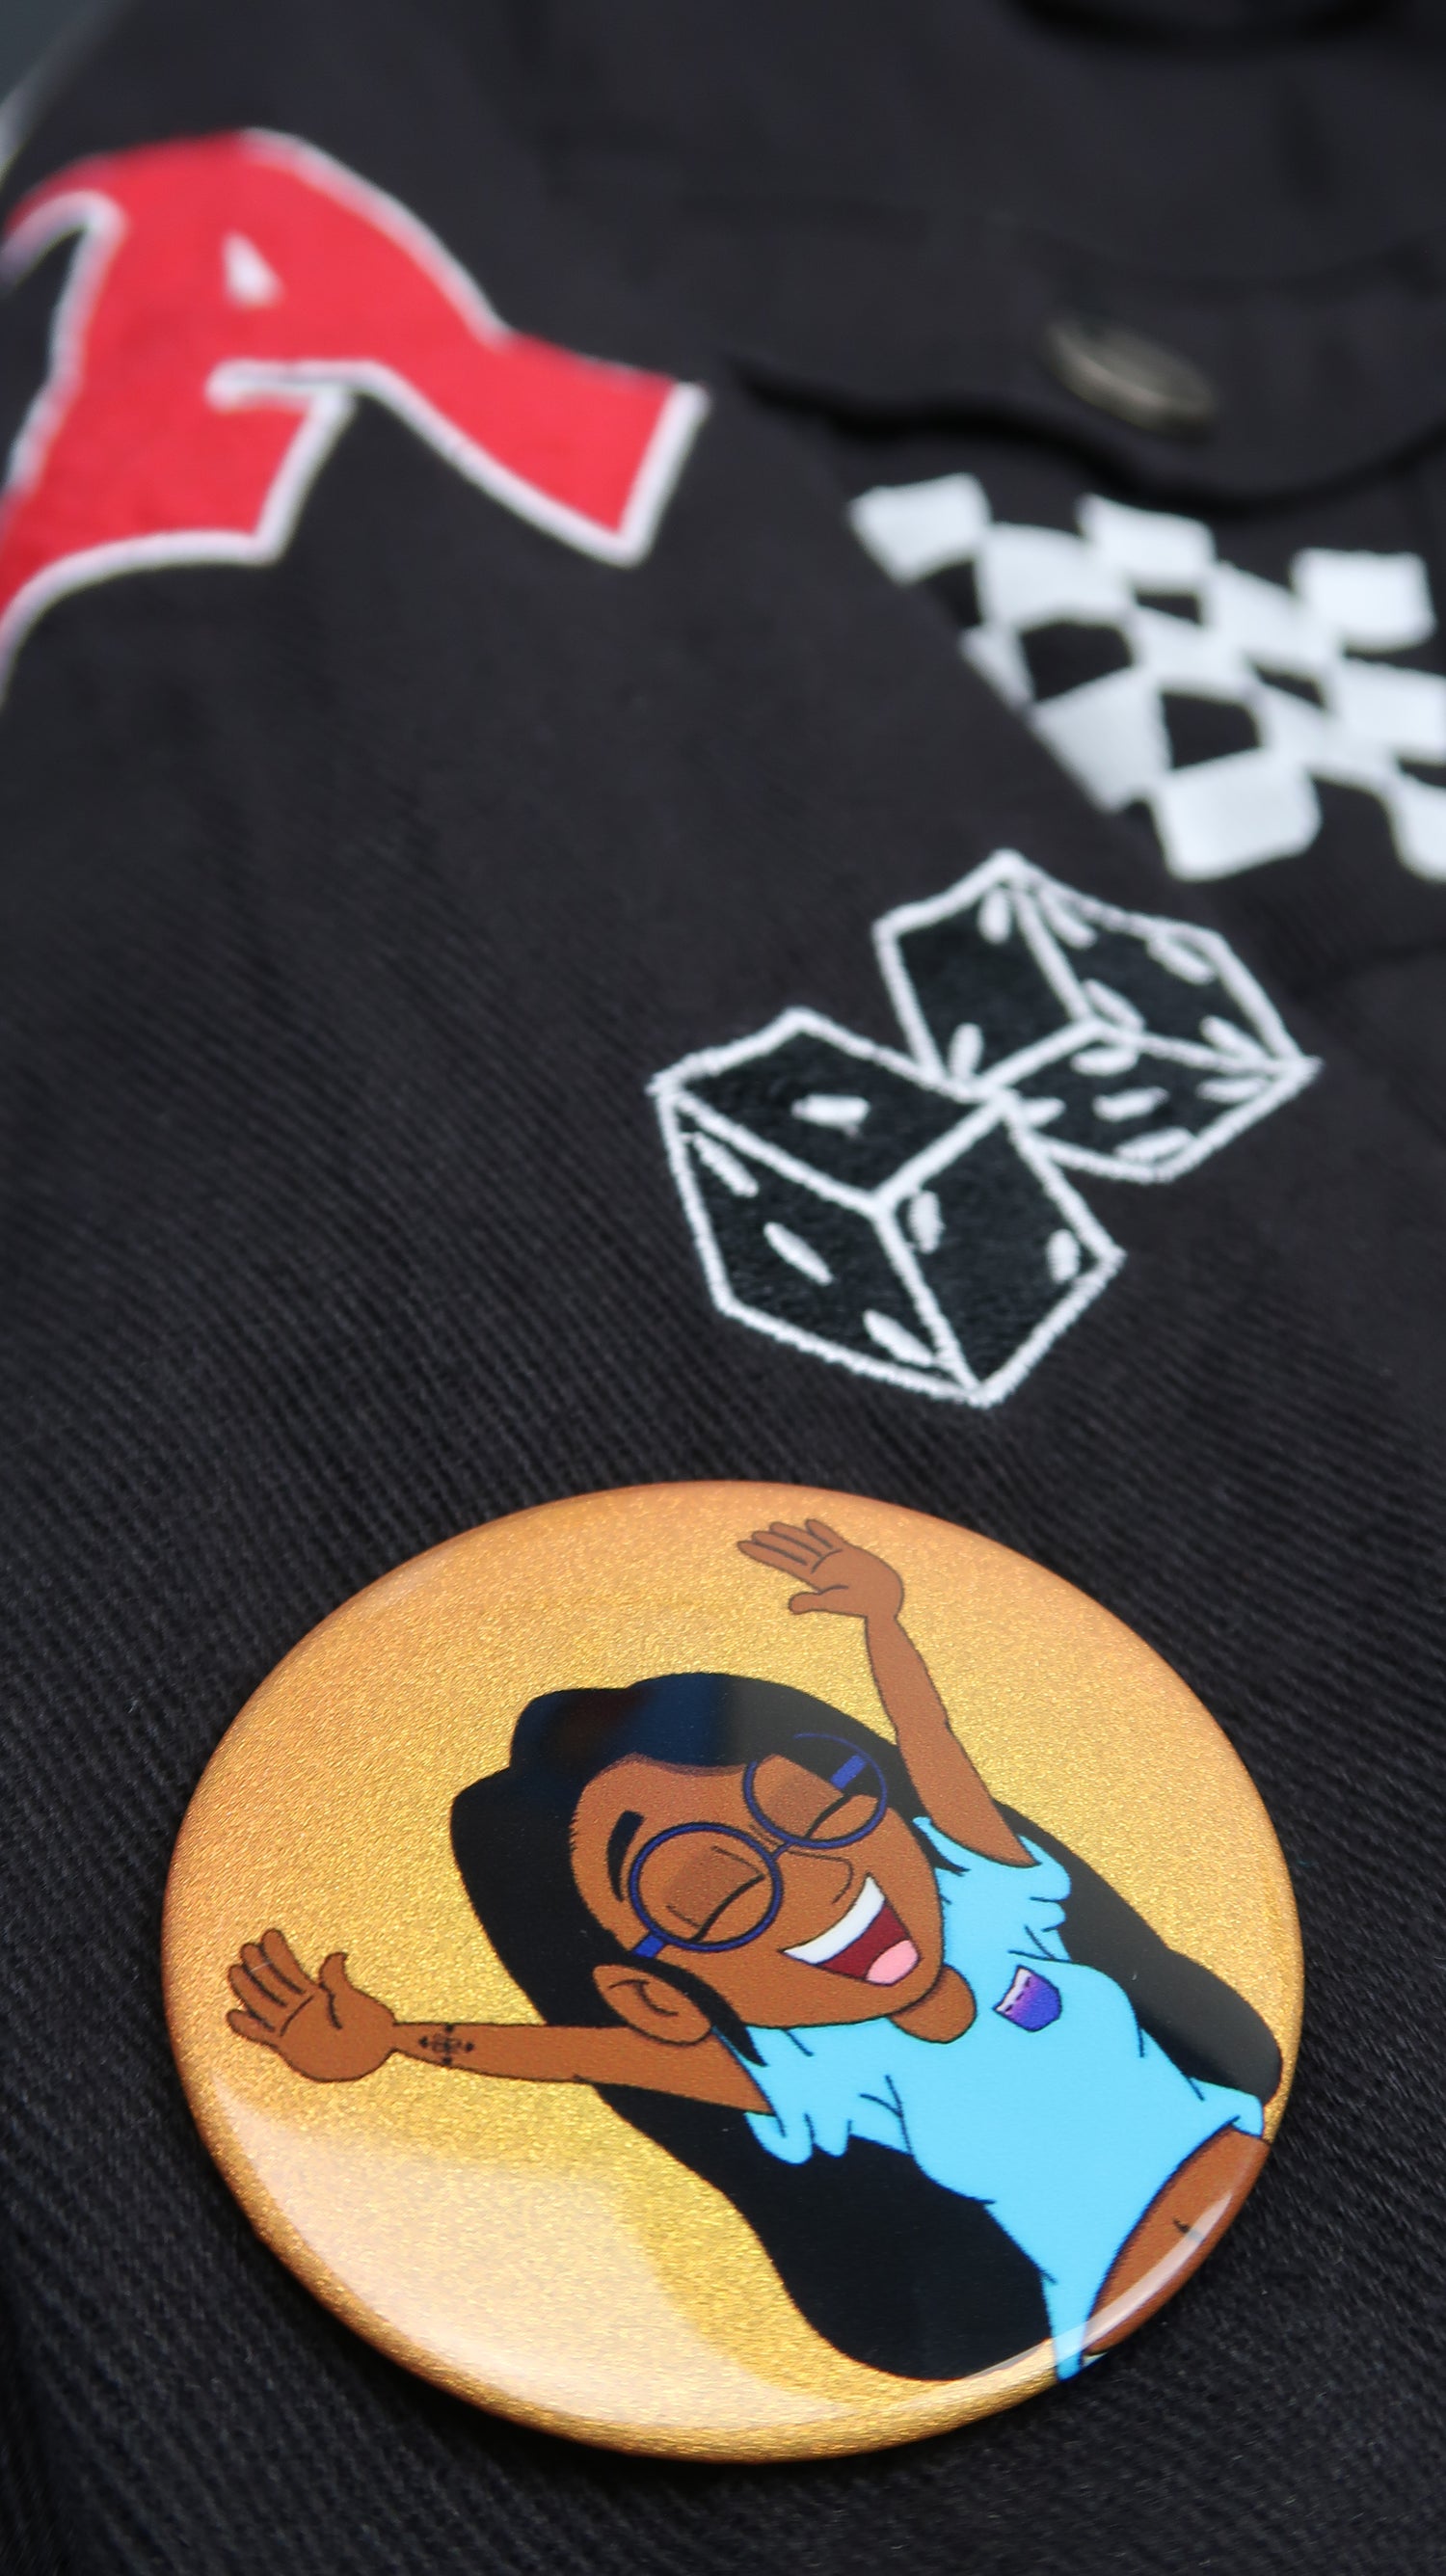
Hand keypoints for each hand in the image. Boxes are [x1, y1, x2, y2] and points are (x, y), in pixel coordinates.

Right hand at [227, 1930, 397, 2081]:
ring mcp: (295, 2026)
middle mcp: (304, 2009)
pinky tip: (233, 2015)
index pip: (292, 1969)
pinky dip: (248, 2026)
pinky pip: (263, 2034)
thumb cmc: (372, 2028)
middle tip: (245, 1947)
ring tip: (234, 1969)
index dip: (280, 1953)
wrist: (373, 2056)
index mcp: (318, 1995)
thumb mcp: (356, 1999)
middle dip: (260, 1966)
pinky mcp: (290, 2045)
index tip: (269, 1934)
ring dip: (250, 1988)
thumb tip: (336, 1956)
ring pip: (266, 2003)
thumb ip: (339, 1982)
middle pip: (275, 1983)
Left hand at [738, 1519, 904, 1622]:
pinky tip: (808, 1523)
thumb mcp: (835, 1603)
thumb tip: (791, 1606)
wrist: (886, 1602)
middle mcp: (820, 1567)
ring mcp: (833, 1560)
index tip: (743, 1545)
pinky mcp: (849, 1555)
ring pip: (807, 1542)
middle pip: (790, 1550)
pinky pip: (830, 1539)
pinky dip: (819, 1530)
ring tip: (771, 1528)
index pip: (781, 1560)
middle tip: (751, 1536)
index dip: (762, 1552)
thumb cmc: (861, 1606)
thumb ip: (814, 1602)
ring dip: (790, 1535)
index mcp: (813, 1576)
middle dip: (770, 1543)